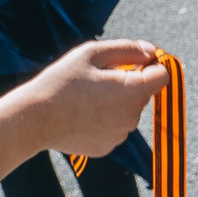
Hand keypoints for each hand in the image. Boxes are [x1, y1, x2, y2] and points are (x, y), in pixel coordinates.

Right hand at [18, 40, 164, 159]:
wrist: (35, 119)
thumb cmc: (61, 82)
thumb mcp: (92, 53)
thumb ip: (127, 49)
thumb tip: (151, 51)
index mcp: (132, 91)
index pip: (162, 75)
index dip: (151, 64)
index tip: (133, 60)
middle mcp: (132, 117)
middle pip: (143, 93)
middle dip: (128, 82)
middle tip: (98, 77)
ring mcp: (120, 135)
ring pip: (128, 111)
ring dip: (116, 102)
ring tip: (86, 96)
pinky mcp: (107, 147)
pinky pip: (114, 127)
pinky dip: (104, 119)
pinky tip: (82, 113)